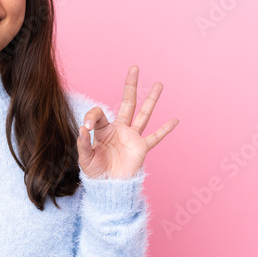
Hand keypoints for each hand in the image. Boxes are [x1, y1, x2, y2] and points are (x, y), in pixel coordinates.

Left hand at [77, 65, 177, 179]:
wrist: (109, 188)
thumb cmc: (96, 173)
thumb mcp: (85, 159)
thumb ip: (83, 143)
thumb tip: (82, 128)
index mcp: (103, 130)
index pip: (99, 114)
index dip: (91, 117)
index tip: (85, 128)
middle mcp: (119, 129)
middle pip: (127, 103)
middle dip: (130, 86)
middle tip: (134, 68)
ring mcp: (132, 137)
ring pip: (143, 114)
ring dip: (151, 99)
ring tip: (159, 84)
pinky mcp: (141, 148)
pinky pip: (155, 137)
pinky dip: (165, 130)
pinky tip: (175, 120)